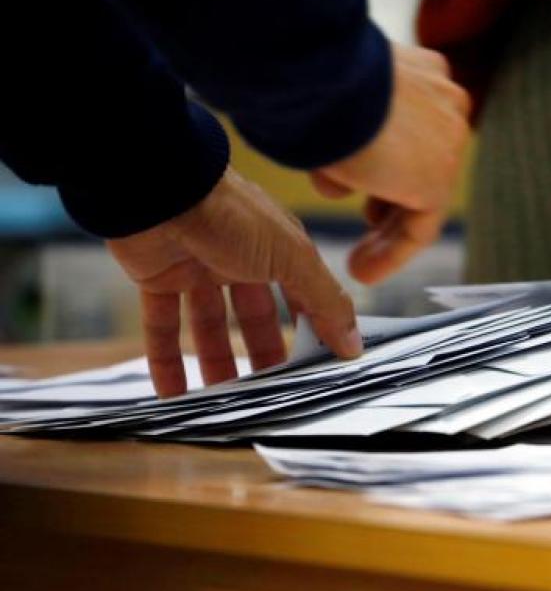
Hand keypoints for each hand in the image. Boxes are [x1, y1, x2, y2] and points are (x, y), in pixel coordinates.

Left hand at [107, 169, 360, 397]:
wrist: (161, 187)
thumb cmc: (235, 216)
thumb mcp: (294, 258)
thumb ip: (326, 301)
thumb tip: (354, 344)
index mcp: (277, 249)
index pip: (301, 298)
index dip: (312, 330)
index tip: (319, 368)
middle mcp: (239, 258)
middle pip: (253, 317)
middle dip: (262, 355)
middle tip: (269, 395)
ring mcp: (196, 268)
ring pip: (208, 325)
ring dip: (215, 363)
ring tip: (221, 403)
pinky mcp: (157, 278)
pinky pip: (161, 326)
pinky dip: (166, 360)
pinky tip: (172, 394)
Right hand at [311, 43, 470, 284]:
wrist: (323, 74)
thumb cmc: (311, 78)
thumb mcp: (332, 100)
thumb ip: (345, 131)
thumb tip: (341, 176)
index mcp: (424, 72)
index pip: (414, 127)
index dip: (389, 160)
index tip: (366, 184)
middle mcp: (444, 101)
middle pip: (422, 162)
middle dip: (392, 198)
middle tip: (371, 221)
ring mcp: (447, 140)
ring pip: (421, 195)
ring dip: (387, 231)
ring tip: (361, 261)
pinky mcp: (437, 178)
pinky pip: (420, 225)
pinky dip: (392, 250)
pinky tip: (364, 270)